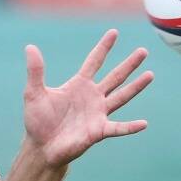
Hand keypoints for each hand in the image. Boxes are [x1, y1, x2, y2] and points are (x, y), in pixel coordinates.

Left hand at [24, 29, 153, 167]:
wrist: (42, 147)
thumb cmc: (38, 121)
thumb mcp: (34, 93)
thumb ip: (35, 71)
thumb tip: (30, 47)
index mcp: (79, 85)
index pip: (94, 61)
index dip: (104, 47)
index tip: (114, 33)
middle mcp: (93, 97)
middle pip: (115, 76)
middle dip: (129, 64)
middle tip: (143, 51)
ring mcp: (98, 113)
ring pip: (122, 96)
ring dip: (136, 87)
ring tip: (150, 75)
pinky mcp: (99, 131)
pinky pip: (118, 128)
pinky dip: (130, 126)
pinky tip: (144, 123)